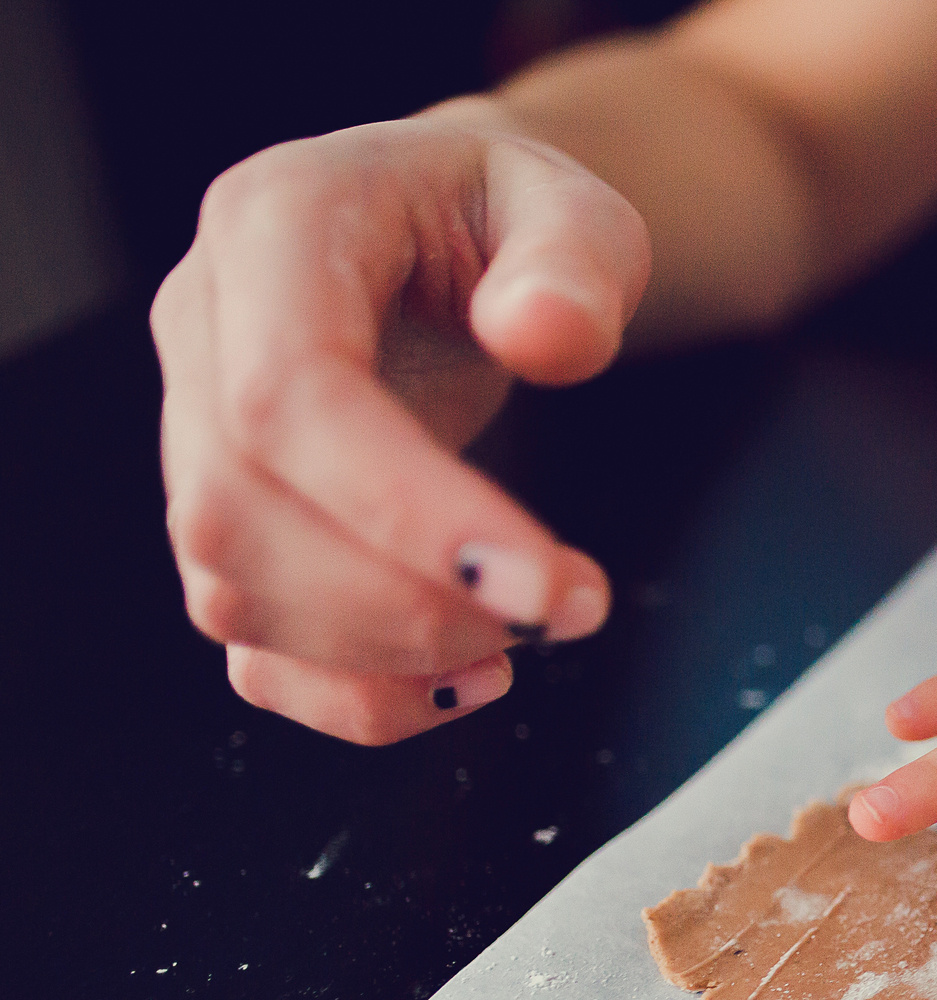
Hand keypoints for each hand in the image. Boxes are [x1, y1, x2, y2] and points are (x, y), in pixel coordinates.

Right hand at [150, 105, 647, 742]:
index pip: (289, 395)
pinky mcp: (236, 525)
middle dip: (408, 601)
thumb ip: (574, 259)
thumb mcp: (570, 203)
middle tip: (562, 612)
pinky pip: (253, 648)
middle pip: (240, 510)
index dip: (405, 510)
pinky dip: (357, 697)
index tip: (541, 584)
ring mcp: (200, 434)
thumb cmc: (506, 216)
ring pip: (233, 589)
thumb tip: (546, 334)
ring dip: (392, 654)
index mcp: (271, 228)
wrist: (456, 233)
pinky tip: (470, 679)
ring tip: (534, 631)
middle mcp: (204, 330)